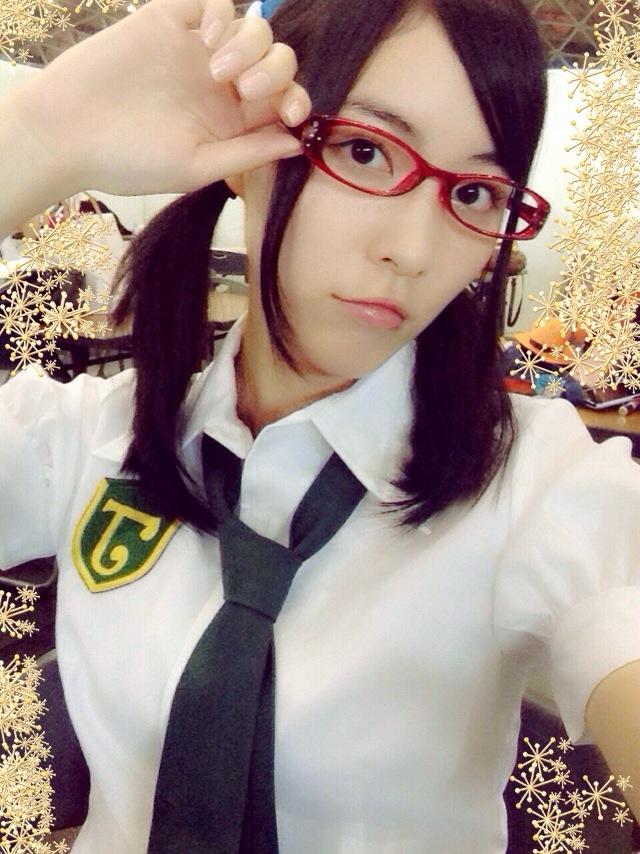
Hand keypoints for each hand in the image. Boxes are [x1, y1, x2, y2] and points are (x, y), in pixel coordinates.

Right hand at [11, 0, 311, 196]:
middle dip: (277, 70)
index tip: (290, 113)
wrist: (67, 133)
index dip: (298, 101)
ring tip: (221, 72)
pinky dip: (222, 13)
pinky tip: (209, 40)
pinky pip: (213, 1)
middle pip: (277, 60)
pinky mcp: (169, 21)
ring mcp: (196, 51)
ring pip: (252, 27)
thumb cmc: (128, 162)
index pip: (283, 101)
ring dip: (252, 45)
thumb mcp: (196, 167)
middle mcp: (220, 85)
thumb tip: (299, 143)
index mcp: (231, 122)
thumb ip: (248, 153)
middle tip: (247, 90)